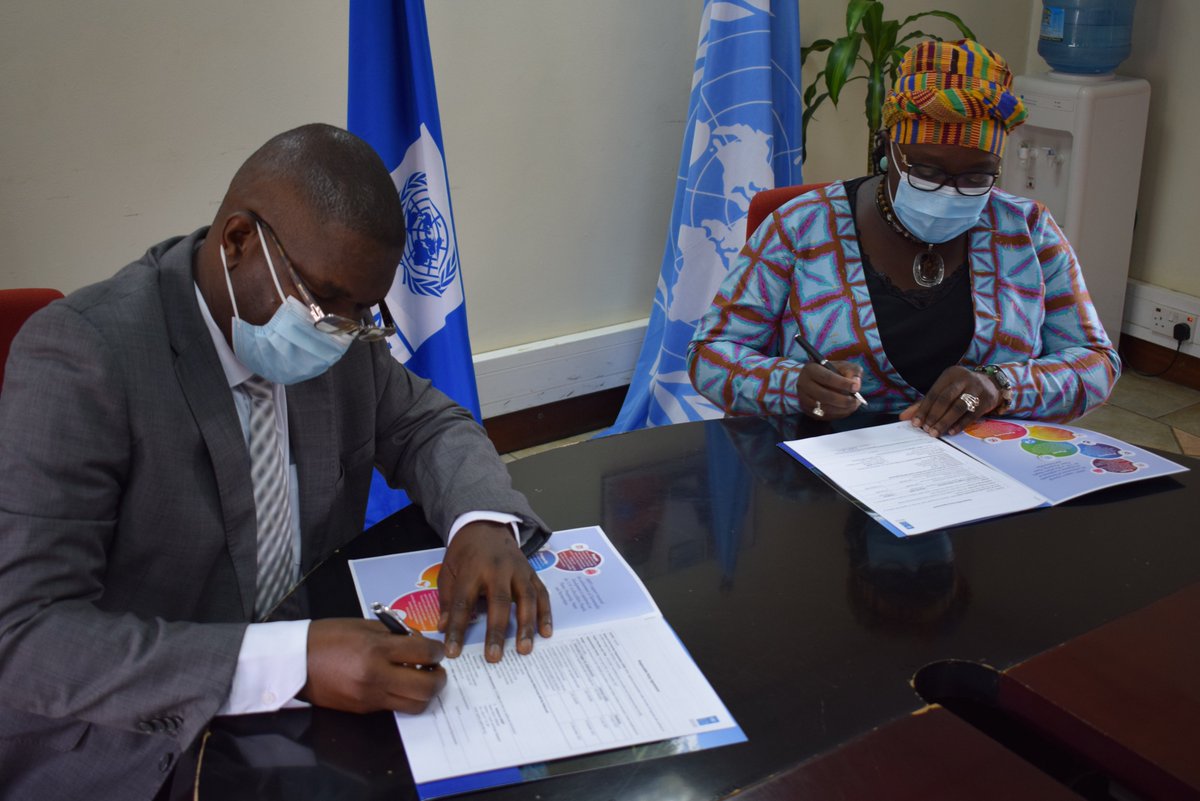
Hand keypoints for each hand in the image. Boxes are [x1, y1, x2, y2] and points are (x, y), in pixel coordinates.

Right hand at [301, 618, 445, 713]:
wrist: (295, 662)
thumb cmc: (328, 636)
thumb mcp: (364, 626)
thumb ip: (395, 635)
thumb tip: (419, 644)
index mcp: (376, 650)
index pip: (423, 654)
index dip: (437, 651)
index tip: (436, 650)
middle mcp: (376, 677)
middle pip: (426, 687)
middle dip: (439, 678)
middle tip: (435, 669)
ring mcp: (370, 697)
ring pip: (414, 704)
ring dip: (424, 692)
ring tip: (419, 678)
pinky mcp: (364, 710)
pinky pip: (394, 706)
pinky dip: (403, 696)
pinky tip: (398, 683)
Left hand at [438, 521, 551, 661]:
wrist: (486, 526)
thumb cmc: (464, 554)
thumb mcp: (447, 571)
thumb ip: (447, 600)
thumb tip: (443, 629)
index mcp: (472, 569)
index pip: (463, 602)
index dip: (458, 628)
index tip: (453, 652)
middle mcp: (497, 569)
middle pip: (498, 602)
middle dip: (496, 631)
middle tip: (494, 657)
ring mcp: (518, 570)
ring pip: (526, 598)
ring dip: (526, 625)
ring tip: (525, 649)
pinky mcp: (532, 573)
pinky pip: (541, 594)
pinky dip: (545, 613)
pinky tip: (545, 633)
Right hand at [796, 360, 862, 419]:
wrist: (815, 380)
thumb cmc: (831, 371)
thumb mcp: (843, 366)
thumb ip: (852, 371)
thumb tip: (856, 384)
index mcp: (811, 369)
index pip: (827, 377)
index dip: (843, 383)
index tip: (856, 387)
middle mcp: (804, 384)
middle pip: (824, 395)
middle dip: (844, 400)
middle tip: (856, 401)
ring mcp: (804, 399)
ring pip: (824, 408)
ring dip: (842, 409)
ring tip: (853, 405)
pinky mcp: (807, 410)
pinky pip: (824, 416)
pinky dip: (837, 414)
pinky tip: (846, 409)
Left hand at [899, 366, 999, 436]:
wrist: (991, 384)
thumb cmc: (961, 389)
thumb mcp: (944, 391)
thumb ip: (924, 403)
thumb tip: (904, 417)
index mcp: (950, 374)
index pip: (933, 393)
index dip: (923, 409)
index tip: (915, 423)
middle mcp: (963, 379)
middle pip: (945, 398)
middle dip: (934, 415)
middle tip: (926, 429)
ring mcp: (976, 388)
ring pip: (958, 406)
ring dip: (945, 421)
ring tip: (936, 432)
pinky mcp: (987, 399)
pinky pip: (972, 414)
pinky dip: (960, 424)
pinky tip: (951, 431)